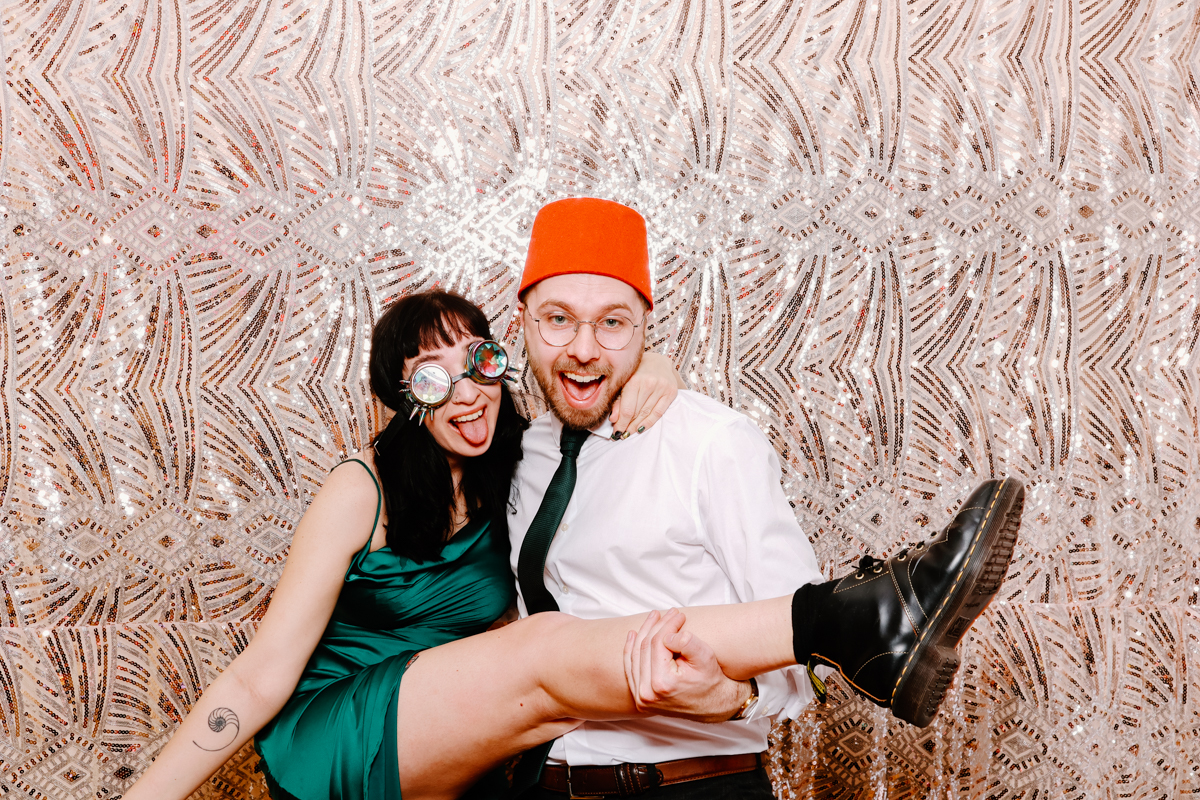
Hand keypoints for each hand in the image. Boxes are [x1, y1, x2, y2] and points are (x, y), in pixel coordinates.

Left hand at [609, 352, 682, 437]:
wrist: (657, 360)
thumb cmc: (636, 371)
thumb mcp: (623, 382)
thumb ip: (618, 401)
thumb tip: (613, 419)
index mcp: (634, 380)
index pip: (627, 409)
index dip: (621, 423)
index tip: (616, 433)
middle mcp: (649, 383)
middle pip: (637, 412)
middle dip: (628, 425)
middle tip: (622, 435)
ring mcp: (662, 387)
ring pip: (647, 413)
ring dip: (637, 425)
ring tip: (630, 432)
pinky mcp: (671, 391)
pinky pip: (659, 412)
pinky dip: (650, 422)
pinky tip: (641, 428)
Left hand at [622, 609, 750, 722]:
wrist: (715, 705)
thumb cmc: (711, 680)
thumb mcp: (705, 657)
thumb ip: (686, 642)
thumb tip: (667, 635)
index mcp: (662, 683)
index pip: (658, 643)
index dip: (668, 625)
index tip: (679, 614)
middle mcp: (647, 694)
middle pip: (645, 648)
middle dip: (657, 626)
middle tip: (670, 613)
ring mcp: (642, 699)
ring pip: (635, 657)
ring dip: (643, 634)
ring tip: (654, 617)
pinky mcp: (640, 699)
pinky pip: (631, 670)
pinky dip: (632, 652)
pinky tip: (633, 635)